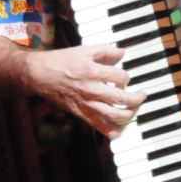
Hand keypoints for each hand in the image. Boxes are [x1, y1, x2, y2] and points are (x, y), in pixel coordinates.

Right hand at [25, 43, 146, 137]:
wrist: (39, 75)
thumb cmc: (60, 61)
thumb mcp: (83, 50)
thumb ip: (105, 50)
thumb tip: (122, 52)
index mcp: (92, 72)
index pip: (121, 77)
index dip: (126, 76)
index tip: (124, 76)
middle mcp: (91, 90)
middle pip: (122, 99)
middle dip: (137, 98)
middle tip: (142, 95)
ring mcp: (86, 104)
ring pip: (114, 115)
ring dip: (129, 114)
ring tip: (133, 109)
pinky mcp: (81, 114)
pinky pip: (100, 127)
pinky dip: (113, 131)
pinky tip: (120, 129)